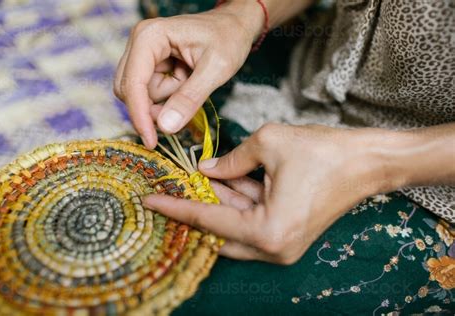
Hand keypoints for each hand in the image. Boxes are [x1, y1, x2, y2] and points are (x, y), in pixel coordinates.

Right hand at [114, 2, 263, 147]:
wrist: (235, 26)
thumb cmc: (229, 38)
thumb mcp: (216, 69)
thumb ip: (190, 98)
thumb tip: (165, 126)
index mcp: (150, 36)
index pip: (133, 83)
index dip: (139, 115)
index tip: (151, 141)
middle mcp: (140, 42)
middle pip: (129, 91)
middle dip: (156, 106)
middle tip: (186, 105)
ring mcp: (143, 53)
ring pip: (141, 94)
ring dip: (167, 99)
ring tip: (192, 80)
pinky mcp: (149, 63)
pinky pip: (151, 92)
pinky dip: (169, 96)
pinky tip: (187, 81)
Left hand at [143, 123, 394, 263]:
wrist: (369, 161)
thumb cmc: (324, 152)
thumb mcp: (268, 144)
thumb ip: (231, 160)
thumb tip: (207, 169)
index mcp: (267, 232)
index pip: (209, 220)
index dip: (176, 207)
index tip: (150, 201)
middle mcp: (274, 248)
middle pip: (219, 230)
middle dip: (194, 206)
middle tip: (168, 189)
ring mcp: (283, 244)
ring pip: (235, 224)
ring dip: (216, 201)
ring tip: (193, 177)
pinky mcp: (289, 233)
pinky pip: (252, 219)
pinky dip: (237, 200)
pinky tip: (220, 178)